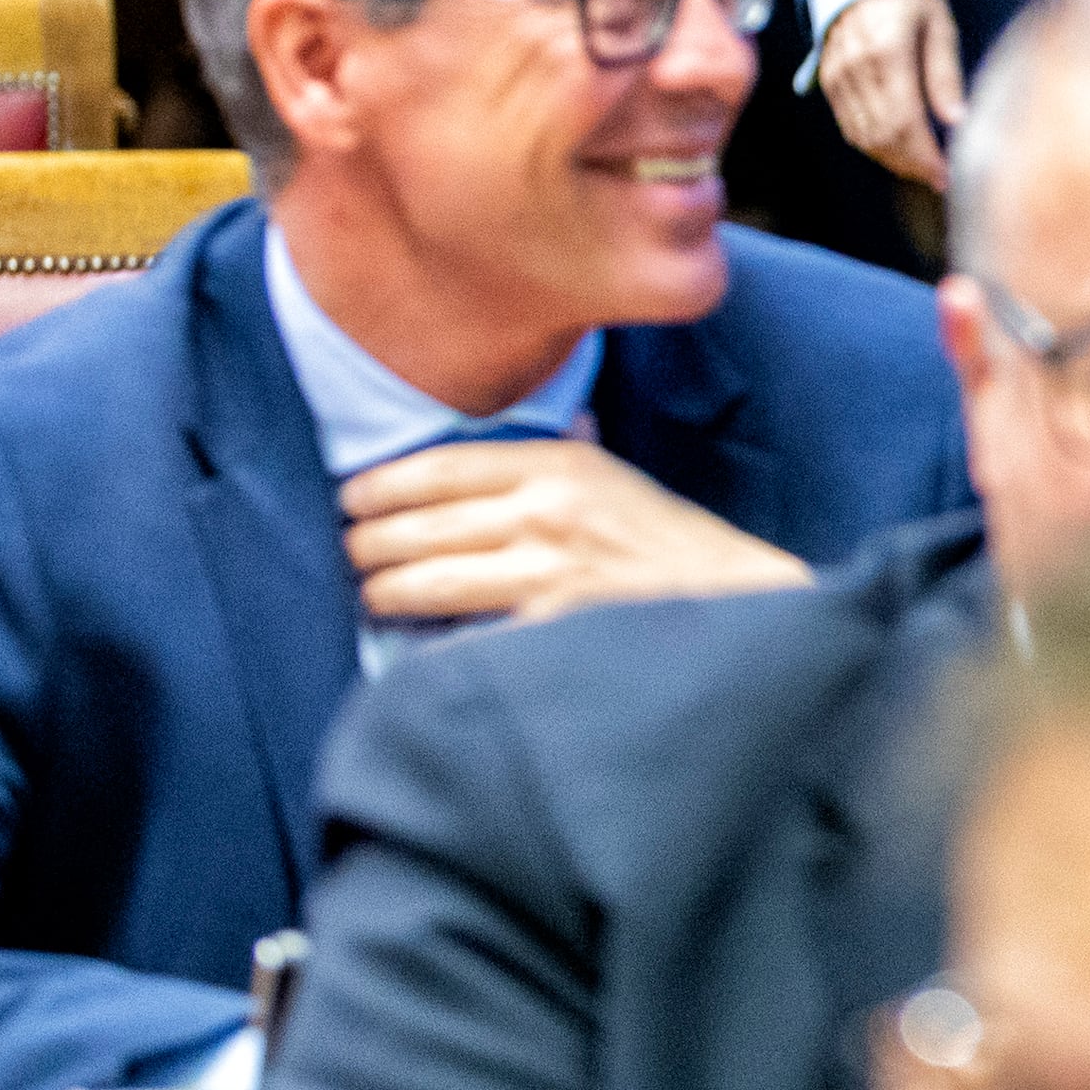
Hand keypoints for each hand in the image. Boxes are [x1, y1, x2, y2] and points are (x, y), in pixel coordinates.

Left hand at [338, 438, 811, 626]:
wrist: (738, 603)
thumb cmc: (675, 546)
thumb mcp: (619, 479)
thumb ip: (566, 459)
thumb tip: (526, 441)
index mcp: (561, 463)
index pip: (442, 467)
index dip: (383, 484)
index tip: (352, 498)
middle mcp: (546, 510)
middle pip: (421, 523)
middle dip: (371, 541)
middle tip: (352, 551)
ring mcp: (546, 573)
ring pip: (429, 580)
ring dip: (385, 590)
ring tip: (372, 594)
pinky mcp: (547, 631)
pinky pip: (462, 638)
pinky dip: (428, 646)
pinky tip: (409, 649)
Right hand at [818, 0, 961, 190]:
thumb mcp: (939, 26)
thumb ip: (945, 74)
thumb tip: (957, 121)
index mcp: (888, 52)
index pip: (905, 121)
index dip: (925, 156)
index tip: (947, 173)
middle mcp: (857, 67)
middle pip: (883, 136)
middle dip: (912, 165)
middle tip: (939, 177)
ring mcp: (838, 76)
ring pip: (864, 137)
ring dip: (893, 160)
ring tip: (922, 167)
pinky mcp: (829, 82)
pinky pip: (849, 127)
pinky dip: (873, 145)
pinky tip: (898, 150)